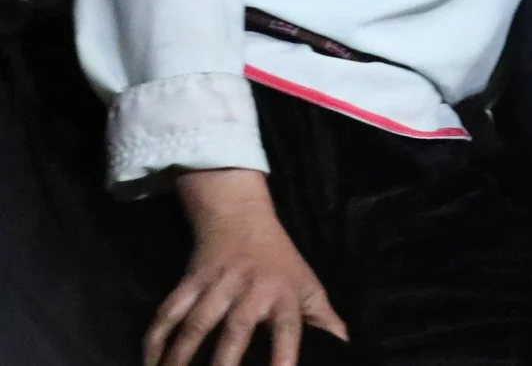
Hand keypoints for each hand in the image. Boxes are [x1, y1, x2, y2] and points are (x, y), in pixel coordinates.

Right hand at [150, 169, 346, 365]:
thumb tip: (344, 349)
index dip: (285, 352)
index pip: (289, 327)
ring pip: (196, 323)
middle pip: (236, 329)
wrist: (241, 219)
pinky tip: (148, 363)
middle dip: (224, 361)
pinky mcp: (189, 281)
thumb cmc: (280, 262)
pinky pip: (168, 313)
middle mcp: (251, 290)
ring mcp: (217, 285)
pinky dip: (154, 338)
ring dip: (181, 356)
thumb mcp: (308, 286)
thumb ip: (323, 320)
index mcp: (285, 294)